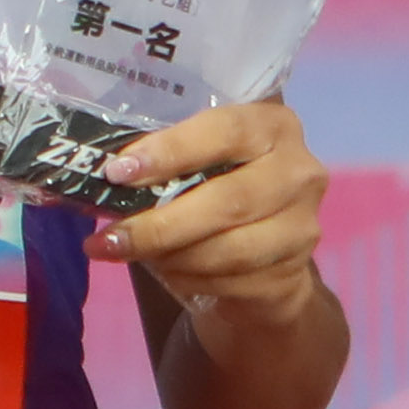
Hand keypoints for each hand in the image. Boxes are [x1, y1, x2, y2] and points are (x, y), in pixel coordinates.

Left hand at [100, 98, 326, 324]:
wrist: (266, 254)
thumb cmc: (218, 191)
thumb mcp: (200, 163)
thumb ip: (167, 163)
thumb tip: (106, 179)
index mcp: (274, 126)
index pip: (225, 131)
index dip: (171, 151)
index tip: (119, 172)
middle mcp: (299, 172)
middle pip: (228, 201)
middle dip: (159, 224)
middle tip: (109, 238)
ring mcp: (302, 226)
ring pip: (229, 250)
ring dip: (170, 257)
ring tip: (131, 254)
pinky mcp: (293, 274)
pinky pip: (231, 282)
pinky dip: (188, 280)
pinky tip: (167, 273)